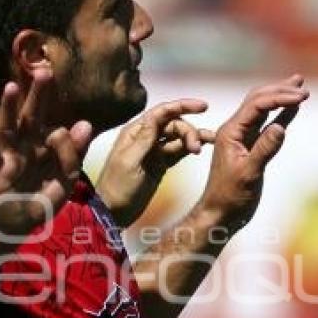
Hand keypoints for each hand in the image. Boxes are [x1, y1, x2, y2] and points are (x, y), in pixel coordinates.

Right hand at [0, 74, 91, 238]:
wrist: (14, 228)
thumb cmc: (39, 203)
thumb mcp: (63, 184)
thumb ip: (74, 156)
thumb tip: (86, 123)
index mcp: (45, 150)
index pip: (56, 134)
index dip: (63, 136)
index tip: (64, 138)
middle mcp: (26, 148)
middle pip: (31, 118)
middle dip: (37, 97)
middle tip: (43, 72)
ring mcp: (8, 157)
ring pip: (9, 129)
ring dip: (9, 108)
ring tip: (11, 87)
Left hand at [96, 99, 215, 226]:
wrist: (114, 212)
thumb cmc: (117, 187)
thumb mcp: (130, 162)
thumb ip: (145, 139)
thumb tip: (158, 116)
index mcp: (135, 132)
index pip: (162, 112)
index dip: (183, 106)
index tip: (203, 107)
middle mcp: (145, 137)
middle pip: (173, 124)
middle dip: (188, 131)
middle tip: (196, 148)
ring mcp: (154, 150)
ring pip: (178, 136)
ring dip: (192, 139)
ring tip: (201, 149)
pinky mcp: (161, 163)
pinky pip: (178, 150)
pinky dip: (190, 148)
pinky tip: (201, 149)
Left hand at [198, 75, 307, 232]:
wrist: (220, 213)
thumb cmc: (230, 197)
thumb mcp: (248, 174)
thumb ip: (264, 150)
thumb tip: (281, 127)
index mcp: (230, 132)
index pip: (257, 105)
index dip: (279, 97)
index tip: (301, 97)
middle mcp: (235, 130)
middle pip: (258, 100)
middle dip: (280, 90)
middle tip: (302, 83)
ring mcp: (243, 138)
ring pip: (263, 110)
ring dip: (280, 97)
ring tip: (299, 86)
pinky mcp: (250, 148)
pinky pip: (267, 126)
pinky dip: (281, 115)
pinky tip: (293, 109)